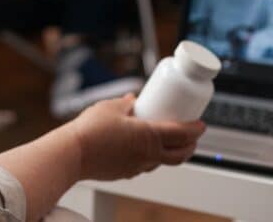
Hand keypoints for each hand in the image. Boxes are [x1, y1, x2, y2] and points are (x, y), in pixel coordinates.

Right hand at [65, 94, 204, 180]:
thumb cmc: (89, 130)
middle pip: (179, 154)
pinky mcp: (126, 173)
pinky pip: (146, 166)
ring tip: (170, 141)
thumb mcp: (110, 106)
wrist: (71, 154)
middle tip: (192, 136)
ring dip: (172, 153)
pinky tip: (144, 148)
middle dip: (190, 146)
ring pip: (163, 162)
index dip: (195, 129)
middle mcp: (147, 155)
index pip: (182, 134)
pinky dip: (152, 157)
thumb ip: (126, 103)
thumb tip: (134, 99)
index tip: (201, 124)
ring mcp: (137, 167)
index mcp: (148, 136)